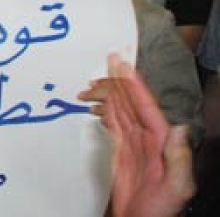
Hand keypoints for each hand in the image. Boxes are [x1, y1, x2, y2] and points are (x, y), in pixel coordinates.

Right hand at [83, 54, 194, 216]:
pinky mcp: (122, 151)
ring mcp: (134, 143)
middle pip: (129, 102)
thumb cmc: (160, 212)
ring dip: (106, 95)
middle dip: (116, 83)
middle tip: (103, 65)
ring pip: (119, 110)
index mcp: (161, 141)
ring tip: (89, 87)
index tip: (121, 64)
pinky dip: (104, 111)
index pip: (144, 105)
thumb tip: (178, 128)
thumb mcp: (176, 187)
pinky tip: (96, 107)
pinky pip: (113, 124)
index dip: (133, 83)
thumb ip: (178, 159)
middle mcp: (148, 137)